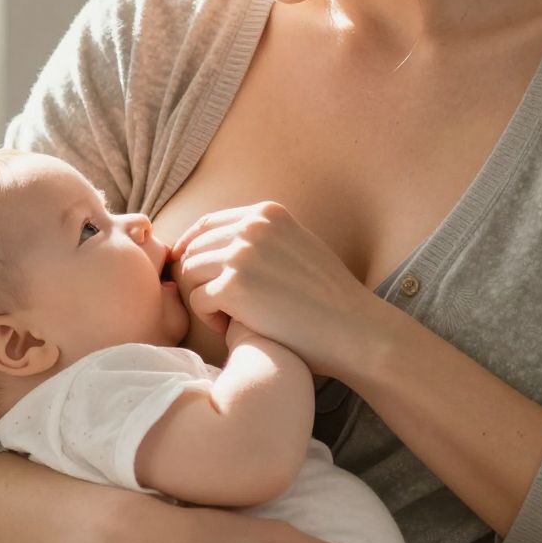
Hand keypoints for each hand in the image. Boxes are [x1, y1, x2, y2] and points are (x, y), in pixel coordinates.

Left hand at [169, 202, 386, 379]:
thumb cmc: (328, 298)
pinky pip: (196, 301)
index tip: (194, 275)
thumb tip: (217, 242)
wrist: (352, 328)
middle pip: (193, 249)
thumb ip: (263, 238)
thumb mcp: (298, 246)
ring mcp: (242, 255)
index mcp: (267, 213)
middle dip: (198, 280)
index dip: (191, 250)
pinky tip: (233, 328)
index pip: (207, 224)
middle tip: (221, 306)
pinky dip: (209, 319)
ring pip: (189, 273)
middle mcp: (252, 227)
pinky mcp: (234, 287)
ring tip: (229, 317)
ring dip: (203, 298)